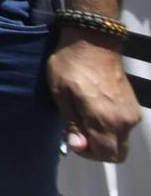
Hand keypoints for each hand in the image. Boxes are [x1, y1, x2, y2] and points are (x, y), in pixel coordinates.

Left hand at [51, 35, 140, 161]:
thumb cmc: (70, 65)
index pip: (105, 154)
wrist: (93, 41)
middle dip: (98, 150)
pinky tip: (94, 112)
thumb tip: (78, 147)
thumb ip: (72, 124)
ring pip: (122, 141)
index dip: (88, 153)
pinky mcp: (134, 105)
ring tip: (84, 119)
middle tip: (79, 133)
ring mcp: (132, 113)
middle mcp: (124, 120)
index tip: (73, 138)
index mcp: (105, 119)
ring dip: (105, 138)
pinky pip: (125, 128)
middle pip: (117, 153)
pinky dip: (112, 128)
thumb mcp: (60, 93)